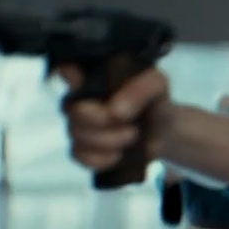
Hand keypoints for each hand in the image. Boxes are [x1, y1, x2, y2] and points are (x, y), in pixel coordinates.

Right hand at [59, 64, 174, 170]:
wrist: (164, 132)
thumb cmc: (154, 102)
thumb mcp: (157, 86)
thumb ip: (141, 88)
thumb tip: (114, 110)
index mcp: (94, 77)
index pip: (65, 70)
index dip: (67, 76)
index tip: (81, 84)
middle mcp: (80, 99)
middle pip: (71, 109)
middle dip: (101, 120)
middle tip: (131, 125)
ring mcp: (77, 124)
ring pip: (75, 133)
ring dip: (109, 140)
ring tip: (132, 136)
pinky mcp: (81, 148)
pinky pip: (78, 154)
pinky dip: (101, 158)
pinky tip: (119, 154)